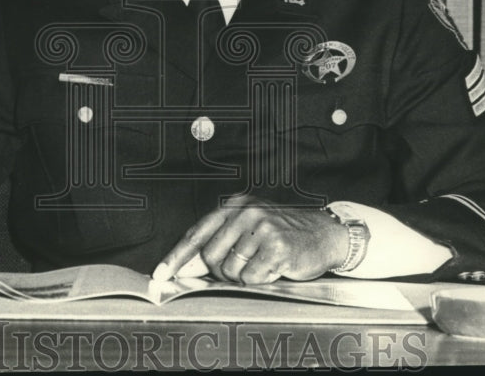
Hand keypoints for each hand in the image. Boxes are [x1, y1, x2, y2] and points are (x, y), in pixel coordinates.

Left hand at [152, 194, 347, 284]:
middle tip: (243, 265)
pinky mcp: (276, 247)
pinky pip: (251, 278)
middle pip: (211, 256)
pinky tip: (274, 266)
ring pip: (230, 270)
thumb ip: (220, 240)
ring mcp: (261, 228)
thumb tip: (187, 266)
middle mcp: (246, 212)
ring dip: (245, 275)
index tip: (160, 274)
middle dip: (221, 270)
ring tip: (263, 262)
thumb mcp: (249, 226)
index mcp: (235, 205)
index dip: (176, 256)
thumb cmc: (283, 232)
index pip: (197, 233)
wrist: (324, 233)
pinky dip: (261, 279)